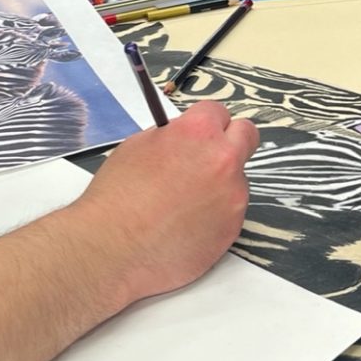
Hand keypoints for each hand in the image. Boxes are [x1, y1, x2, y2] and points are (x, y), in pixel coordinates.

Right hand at [68, 101, 258, 305]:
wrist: (114, 248)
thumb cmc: (117, 198)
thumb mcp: (137, 147)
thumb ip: (170, 137)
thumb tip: (182, 140)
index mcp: (198, 133)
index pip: (218, 111)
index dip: (204, 122)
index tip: (198, 133)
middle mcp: (223, 160)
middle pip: (246, 135)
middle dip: (230, 141)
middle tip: (207, 157)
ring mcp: (233, 196)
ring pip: (237, 178)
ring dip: (220, 183)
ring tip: (183, 204)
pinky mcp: (234, 228)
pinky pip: (231, 211)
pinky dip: (214, 214)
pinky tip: (185, 225)